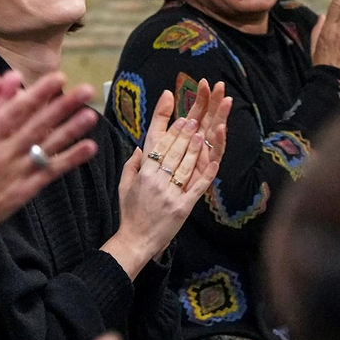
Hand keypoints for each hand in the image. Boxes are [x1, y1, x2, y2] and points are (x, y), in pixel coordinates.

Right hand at [0, 71, 99, 230]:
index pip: (14, 112)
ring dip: (71, 130)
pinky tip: (89, 147)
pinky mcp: (23, 190)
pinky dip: (70, 160)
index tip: (56, 78)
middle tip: (84, 89)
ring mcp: (15, 174)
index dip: (37, 94)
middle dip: (62, 106)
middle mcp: (2, 155)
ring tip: (92, 113)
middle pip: (37, 126)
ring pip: (47, 147)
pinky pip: (50, 172)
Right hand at [106, 84, 228, 269]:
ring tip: (203, 130)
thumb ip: (132, 164)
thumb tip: (140, 146)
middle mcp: (156, 180)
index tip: (169, 98)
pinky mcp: (182, 208)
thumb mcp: (125, 186)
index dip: (162, 118)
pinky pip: (196, 188)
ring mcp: (170, 194)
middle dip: (183, 130)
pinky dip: (205, 174)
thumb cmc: (130, 213)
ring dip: (195, 146)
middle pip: (172, 149)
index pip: (153, 139)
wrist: (135, 241)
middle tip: (192, 114)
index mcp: (143, 173)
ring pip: (185, 165)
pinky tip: (214, 162)